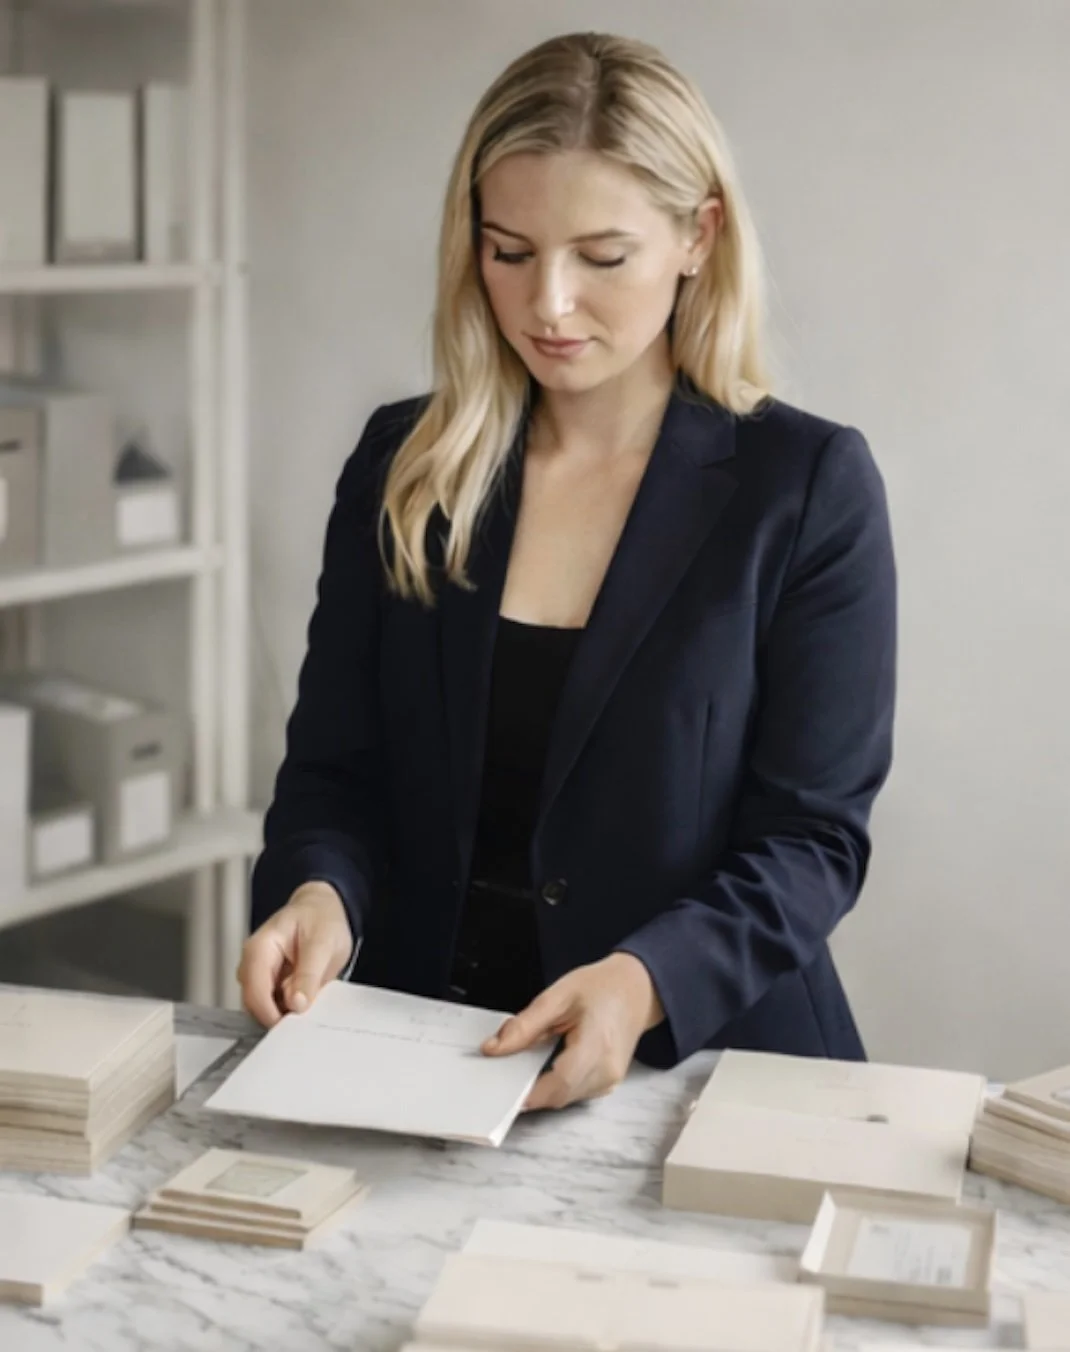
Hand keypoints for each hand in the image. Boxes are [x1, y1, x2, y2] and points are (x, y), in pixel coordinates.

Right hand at [237, 882, 353, 1027]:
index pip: (254, 990)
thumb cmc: (321, 918)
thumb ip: (309, 973)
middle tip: (308, 1020)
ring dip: (286, 1014)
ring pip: (264, 1008)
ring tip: (312, 1004)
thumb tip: (296, 1004)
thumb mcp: (323, 943)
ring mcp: (260, 976)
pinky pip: (276, 1006)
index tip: (292, 1025)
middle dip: (279, 1016)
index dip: (270, 1013)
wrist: (324, 909)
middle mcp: (254, 964)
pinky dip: (291, 1010)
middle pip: (255, 1003)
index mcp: (260, 948)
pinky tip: (309, 1003)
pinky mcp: (271, 985)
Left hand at [481, 953, 663, 1110]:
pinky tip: (547, 1062)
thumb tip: (493, 1049)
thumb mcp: (558, 996)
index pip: (557, 1084)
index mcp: (597, 1046)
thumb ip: (525, 1025)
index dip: (525, 1092)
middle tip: (504, 1068)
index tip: (499, 1085)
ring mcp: (609, 1081)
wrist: (638, 988)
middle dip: (528, 1088)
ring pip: (564, 1098)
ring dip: (541, 1086)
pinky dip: (555, 1083)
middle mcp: (607, 1071)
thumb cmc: (603, 987)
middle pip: (557, 1095)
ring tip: (528, 1060)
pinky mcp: (607, 1083)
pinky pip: (574, 1093)